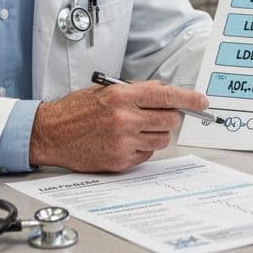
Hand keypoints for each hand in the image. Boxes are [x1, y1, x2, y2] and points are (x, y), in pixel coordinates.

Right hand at [28, 81, 209, 171]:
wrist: (50, 133)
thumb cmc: (76, 110)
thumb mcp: (106, 91)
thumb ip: (137, 91)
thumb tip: (165, 92)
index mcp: (122, 96)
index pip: (166, 96)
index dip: (189, 99)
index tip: (202, 102)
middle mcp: (125, 118)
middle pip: (170, 120)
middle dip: (170, 118)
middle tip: (157, 116)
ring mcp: (123, 142)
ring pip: (161, 139)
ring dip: (156, 134)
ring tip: (135, 129)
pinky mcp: (120, 161)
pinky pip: (146, 155)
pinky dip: (141, 148)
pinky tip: (124, 142)